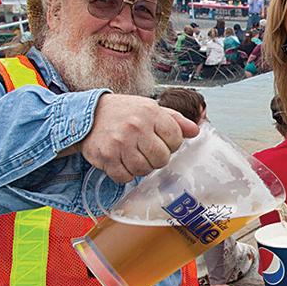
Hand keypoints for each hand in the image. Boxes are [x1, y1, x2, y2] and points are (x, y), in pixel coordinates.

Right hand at [79, 95, 199, 182]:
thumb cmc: (125, 112)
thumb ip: (175, 120)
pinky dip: (125, 173)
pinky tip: (121, 161)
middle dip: (157, 158)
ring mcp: (120, 142)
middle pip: (162, 158)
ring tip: (134, 155)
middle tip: (147, 151)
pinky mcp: (106, 156)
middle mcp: (136, 126)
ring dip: (141, 167)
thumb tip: (196, 131)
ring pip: (143, 170)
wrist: (90, 113)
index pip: (176, 139)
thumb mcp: (151, 108)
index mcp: (151, 112)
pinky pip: (124, 177)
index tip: (161, 141)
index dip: (171, 144)